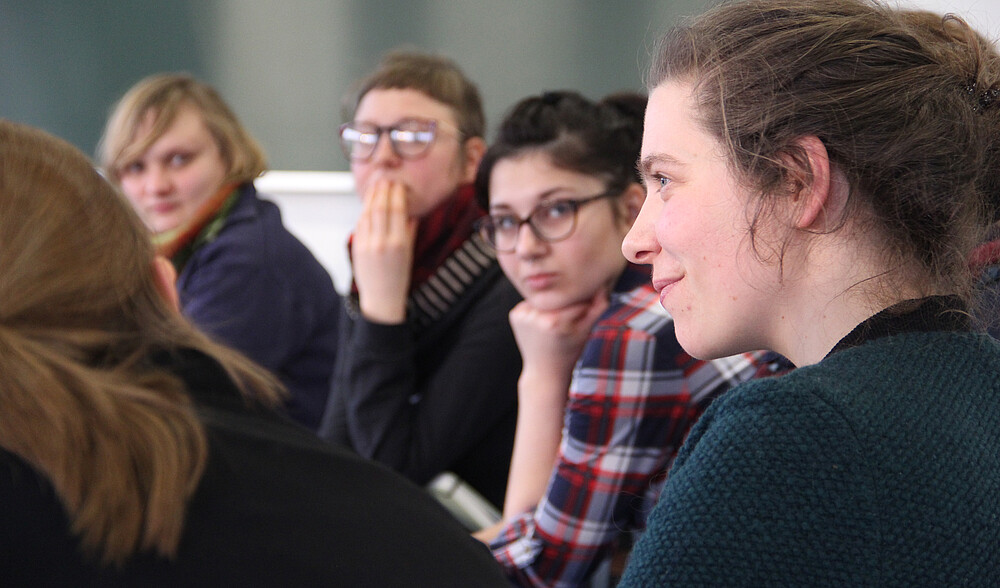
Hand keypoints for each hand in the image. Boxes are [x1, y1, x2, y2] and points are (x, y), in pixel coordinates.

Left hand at [352, 179, 417, 322]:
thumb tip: (410, 213)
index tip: (399, 184)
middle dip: (383, 191)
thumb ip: (409, 232)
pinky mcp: (357, 247)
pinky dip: (364, 211)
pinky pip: (360, 223)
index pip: (397, 210)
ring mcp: (367, 244)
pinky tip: (368, 203)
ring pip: (368, 213)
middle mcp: (382, 242)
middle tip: (386, 179)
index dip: (397, 194)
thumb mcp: (409, 254)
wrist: (382, 298)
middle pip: (380, 208)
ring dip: (371, 197)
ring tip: (376, 185)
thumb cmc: (399, 278)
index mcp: (399, 243)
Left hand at [509, 289, 609, 391]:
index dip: (583, 308)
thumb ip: (598, 307)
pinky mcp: (514, 314)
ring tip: (555, 322)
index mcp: (553, 321)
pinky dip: (539, 309)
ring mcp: (522, 315)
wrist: (544, 371)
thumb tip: (603, 285)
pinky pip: (532, 303)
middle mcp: (534, 316)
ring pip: (545, 299)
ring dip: (552, 305)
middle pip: (558, 299)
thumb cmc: (569, 352)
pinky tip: (542, 322)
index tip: (584, 318)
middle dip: (566, 305)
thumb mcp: (587, 330)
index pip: (575, 301)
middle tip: (569, 320)